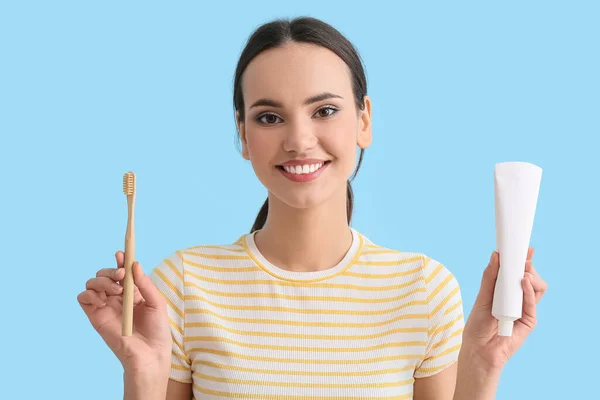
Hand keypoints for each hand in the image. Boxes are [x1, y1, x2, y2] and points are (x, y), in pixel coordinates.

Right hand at [77, 251, 171, 373]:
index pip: (122, 270)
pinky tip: (103, 300)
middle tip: (121, 274)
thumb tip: (134, 264)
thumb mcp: (156, 302)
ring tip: (116, 291)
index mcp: (133, 291)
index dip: (120, 260)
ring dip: (102, 280)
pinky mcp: (95, 316)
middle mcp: (117, 297)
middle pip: (105, 273)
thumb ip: (145, 283)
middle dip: (111, 269)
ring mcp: (105, 306)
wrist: (150, 354)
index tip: (121, 254)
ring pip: (92, 282)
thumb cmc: (157, 330)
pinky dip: (89, 293)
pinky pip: (83, 298)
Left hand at [461, 247, 547, 370]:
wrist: (478, 349)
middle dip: (527, 266)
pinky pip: (532, 303)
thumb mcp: (482, 297)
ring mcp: (524, 309)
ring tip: (522, 272)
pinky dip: (528, 290)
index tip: (524, 249)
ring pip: (537, 287)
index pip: (517, 272)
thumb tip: (495, 256)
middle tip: (523, 259)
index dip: (522, 260)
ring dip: (530, 277)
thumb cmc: (477, 325)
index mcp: (506, 291)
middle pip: (530, 277)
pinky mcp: (529, 321)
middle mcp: (517, 298)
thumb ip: (489, 278)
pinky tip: (523, 281)